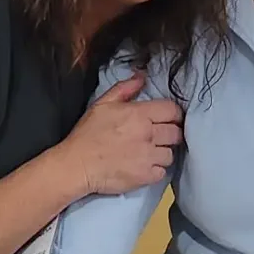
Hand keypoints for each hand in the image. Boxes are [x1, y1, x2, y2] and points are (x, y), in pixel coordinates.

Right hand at [59, 72, 183, 196]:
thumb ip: (125, 89)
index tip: (167, 119)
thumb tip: (142, 77)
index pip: (172, 111)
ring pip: (171, 154)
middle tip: (159, 137)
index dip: (173, 114)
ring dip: (162, 153)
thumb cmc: (87, 134)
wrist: (76, 165)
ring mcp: (148, 157)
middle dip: (170, 134)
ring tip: (149, 154)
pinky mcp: (146, 176)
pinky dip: (156, 171)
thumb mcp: (102, 104)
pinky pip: (163, 172)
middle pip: (176, 133)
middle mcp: (148, 134)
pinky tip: (144, 167)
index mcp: (139, 114)